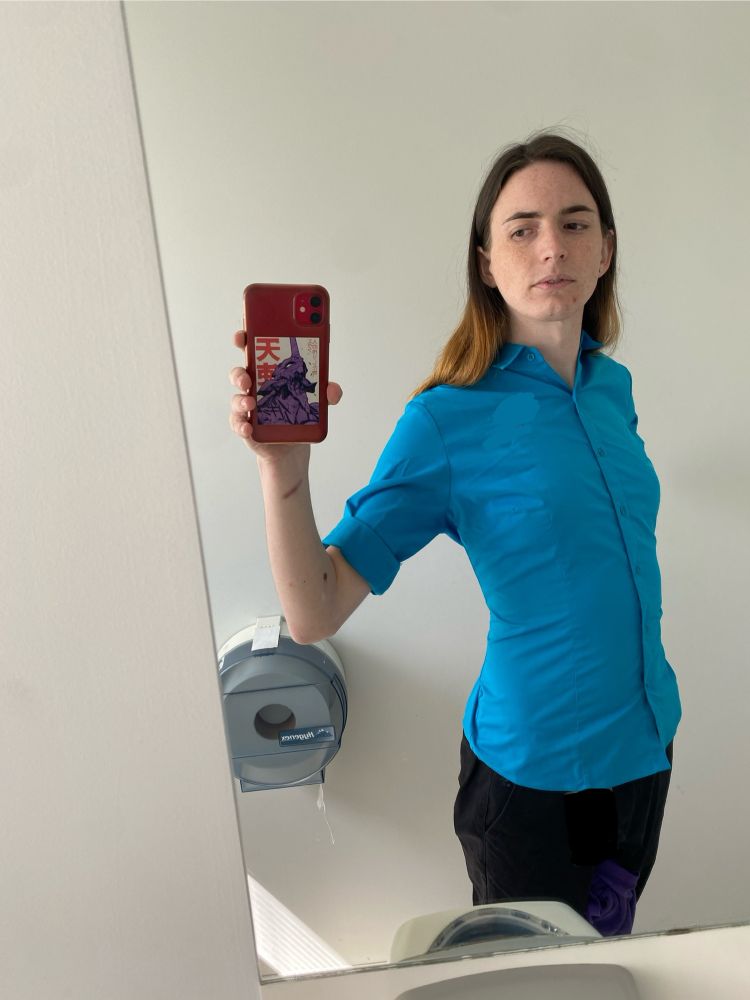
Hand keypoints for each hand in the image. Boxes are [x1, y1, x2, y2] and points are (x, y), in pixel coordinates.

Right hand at [228, 330, 342, 459]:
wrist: (292, 444)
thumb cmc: (299, 411)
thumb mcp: (317, 400)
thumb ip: (326, 393)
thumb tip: (333, 390)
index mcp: (269, 371)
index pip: (254, 350)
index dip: (247, 339)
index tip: (244, 334)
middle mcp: (254, 386)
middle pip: (240, 373)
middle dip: (239, 373)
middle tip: (247, 377)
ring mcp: (247, 406)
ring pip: (237, 397)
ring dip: (241, 399)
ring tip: (251, 402)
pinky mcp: (245, 426)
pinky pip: (239, 423)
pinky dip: (242, 425)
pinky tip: (249, 428)